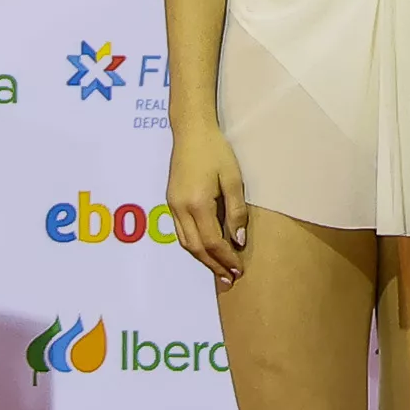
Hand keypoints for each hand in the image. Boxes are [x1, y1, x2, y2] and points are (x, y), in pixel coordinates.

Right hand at [163, 121, 250, 286]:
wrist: (190, 131)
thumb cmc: (215, 151)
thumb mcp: (233, 179)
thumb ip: (236, 211)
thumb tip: (238, 240)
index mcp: (197, 204)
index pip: (213, 242)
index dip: (226, 258)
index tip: (239, 269)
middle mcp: (180, 208)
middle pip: (196, 247)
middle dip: (214, 265)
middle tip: (230, 278)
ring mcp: (172, 205)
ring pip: (185, 242)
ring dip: (202, 258)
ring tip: (219, 269)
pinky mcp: (171, 201)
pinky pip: (180, 231)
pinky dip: (193, 245)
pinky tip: (205, 249)